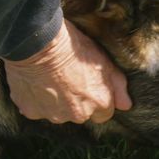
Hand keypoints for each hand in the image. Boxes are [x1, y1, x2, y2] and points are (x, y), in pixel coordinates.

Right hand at [3, 20, 131, 123]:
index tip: (88, 85)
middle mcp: (78, 115)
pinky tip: (36, 82)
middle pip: (80, 114)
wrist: (39, 43)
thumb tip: (126, 105)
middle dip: (76, 101)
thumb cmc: (74, 47)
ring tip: (51, 78)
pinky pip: (36, 109)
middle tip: (68, 78)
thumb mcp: (103, 60)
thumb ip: (117, 85)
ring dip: (56, 101)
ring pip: (58, 113)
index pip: (104, 113)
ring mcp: (54, 116)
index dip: (97, 99)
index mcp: (99, 103)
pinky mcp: (32, 112)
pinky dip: (36, 99)